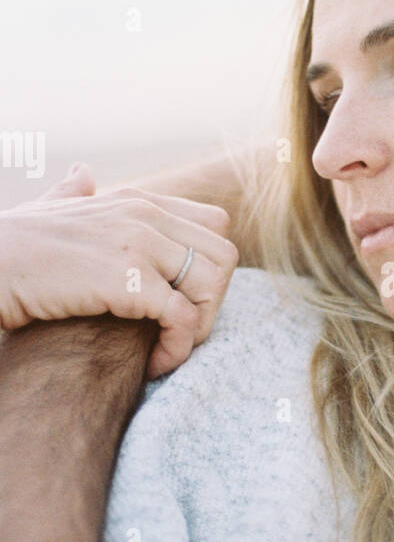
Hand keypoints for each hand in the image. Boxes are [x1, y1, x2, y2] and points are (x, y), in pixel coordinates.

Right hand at [0, 163, 238, 377]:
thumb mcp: (46, 211)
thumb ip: (72, 195)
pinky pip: (183, 318)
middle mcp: (144, 215)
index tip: (184, 301)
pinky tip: (156, 364)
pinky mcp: (128, 280)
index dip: (208, 268)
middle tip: (182, 332)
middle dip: (212, 300)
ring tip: (169, 349)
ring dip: (200, 326)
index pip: (212, 225)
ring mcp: (138, 244)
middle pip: (223, 254)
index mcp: (135, 201)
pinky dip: (178, 348)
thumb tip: (83, 176)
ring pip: (212, 284)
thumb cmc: (8, 249)